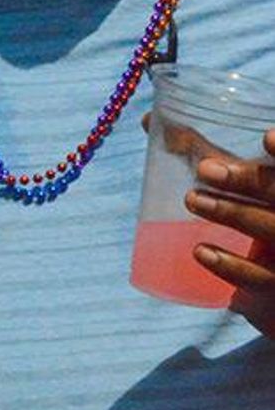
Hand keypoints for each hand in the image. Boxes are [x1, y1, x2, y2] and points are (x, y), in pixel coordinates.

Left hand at [186, 127, 274, 336]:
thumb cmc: (252, 215)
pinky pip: (258, 279)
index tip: (266, 137)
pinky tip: (199, 251)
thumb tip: (148, 120)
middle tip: (205, 169)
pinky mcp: (274, 290)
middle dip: (248, 180)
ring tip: (191, 199)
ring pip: (269, 231)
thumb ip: (205, 153)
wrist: (269, 281)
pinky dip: (229, 265)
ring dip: (231, 214)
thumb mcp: (239, 183)